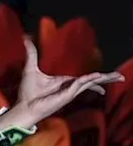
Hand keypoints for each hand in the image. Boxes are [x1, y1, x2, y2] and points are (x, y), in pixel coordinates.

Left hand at [0, 38, 124, 130]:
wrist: (24, 107)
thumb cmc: (28, 92)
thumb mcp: (31, 68)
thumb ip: (32, 53)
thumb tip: (26, 38)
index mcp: (64, 82)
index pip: (83, 78)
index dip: (95, 77)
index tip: (103, 75)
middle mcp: (69, 87)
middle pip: (91, 81)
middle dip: (105, 78)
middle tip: (120, 76)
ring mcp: (69, 92)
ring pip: (89, 82)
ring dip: (103, 79)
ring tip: (117, 77)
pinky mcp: (67, 96)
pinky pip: (79, 85)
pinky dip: (88, 81)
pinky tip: (97, 77)